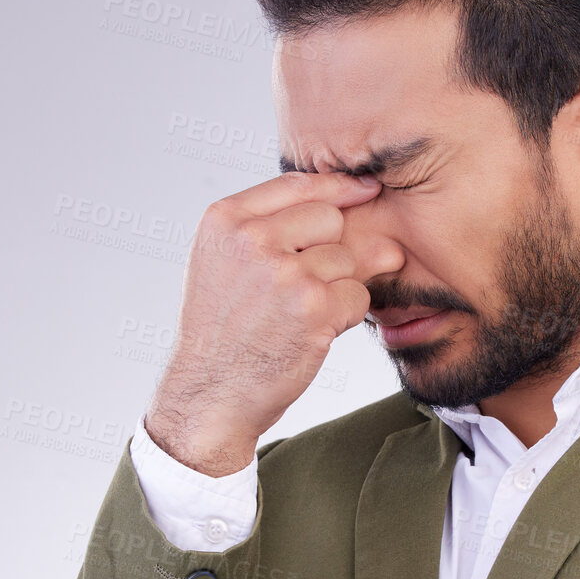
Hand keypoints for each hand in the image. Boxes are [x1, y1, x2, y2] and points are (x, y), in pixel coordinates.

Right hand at [146, 170, 385, 474]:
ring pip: (347, 260)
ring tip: (298, 316)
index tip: (366, 191)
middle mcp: (252, 239)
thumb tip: (369, 198)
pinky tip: (312, 333)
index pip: (298, 184)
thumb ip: (280, 225)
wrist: (210, 395)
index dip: (339, 187)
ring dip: (338, 289)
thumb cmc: (225, 331)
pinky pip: (359, 296)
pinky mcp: (313, 308)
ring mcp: (284, 273)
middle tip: (303, 288)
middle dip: (331, 250)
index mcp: (225, 220)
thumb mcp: (228, 262)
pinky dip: (346, 317)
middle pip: (330, 219)